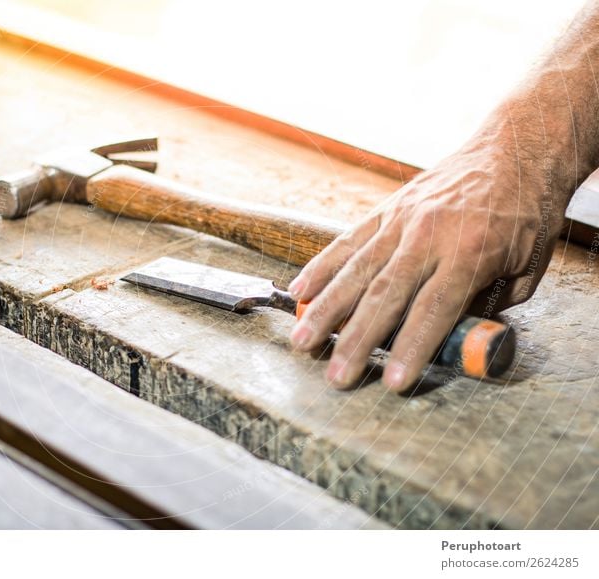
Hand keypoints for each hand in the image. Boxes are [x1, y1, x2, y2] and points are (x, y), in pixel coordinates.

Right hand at [288, 130, 564, 391]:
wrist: (515, 149)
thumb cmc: (526, 213)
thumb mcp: (526, 268)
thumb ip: (488, 306)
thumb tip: (453, 339)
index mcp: (469, 253)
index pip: (432, 310)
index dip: (410, 348)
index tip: (390, 381)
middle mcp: (428, 236)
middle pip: (384, 296)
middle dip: (355, 341)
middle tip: (334, 375)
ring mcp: (401, 220)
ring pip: (356, 271)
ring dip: (325, 309)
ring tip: (303, 339)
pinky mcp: (386, 209)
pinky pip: (347, 241)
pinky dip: (321, 267)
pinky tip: (299, 290)